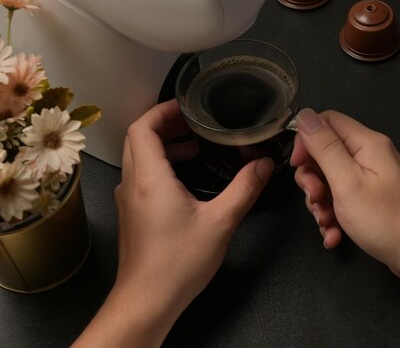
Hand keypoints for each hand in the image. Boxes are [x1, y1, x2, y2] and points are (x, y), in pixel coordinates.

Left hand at [71, 100, 273, 347]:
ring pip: (139, 158)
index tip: (187, 107)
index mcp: (149, 178)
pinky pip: (141, 177)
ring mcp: (129, 200)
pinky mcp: (133, 215)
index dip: (162, 111)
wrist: (147, 300)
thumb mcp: (221, 222)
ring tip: (196, 148)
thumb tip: (263, 165)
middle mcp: (132, 184)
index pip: (142, 127)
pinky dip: (161, 166)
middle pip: (138, 139)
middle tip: (195, 123)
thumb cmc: (178, 262)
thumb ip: (244, 189)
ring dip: (164, 146)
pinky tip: (186, 179)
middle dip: (165, 125)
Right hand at [290, 108, 399, 280]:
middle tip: (317, 199)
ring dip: (321, 204)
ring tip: (327, 223)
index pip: (326, 121)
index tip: (299, 165)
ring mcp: (369, 178)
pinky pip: (341, 199)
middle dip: (312, 179)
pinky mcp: (369, 198)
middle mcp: (368, 155)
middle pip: (324, 153)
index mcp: (366, 143)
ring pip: (329, 180)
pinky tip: (334, 234)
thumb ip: (324, 147)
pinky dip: (333, 216)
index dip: (306, 140)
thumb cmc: (385, 219)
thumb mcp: (347, 181)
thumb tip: (304, 115)